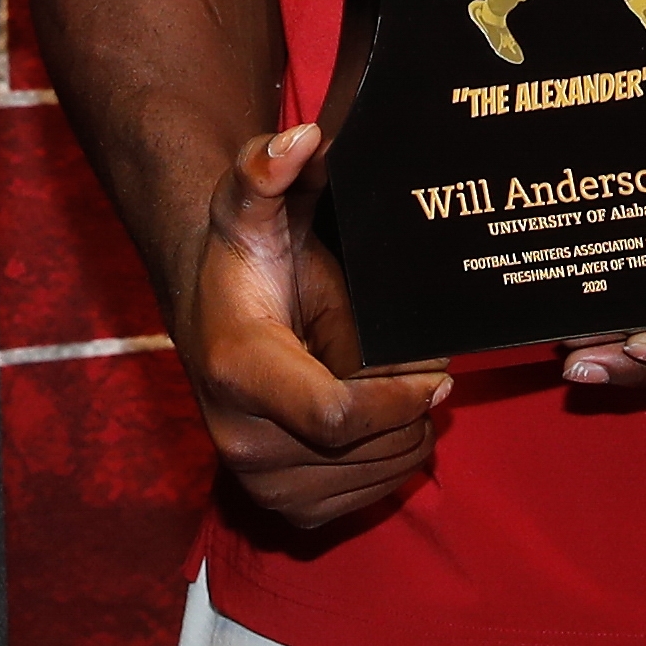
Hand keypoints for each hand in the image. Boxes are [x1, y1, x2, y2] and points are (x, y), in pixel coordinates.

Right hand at [181, 122, 447, 526]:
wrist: (207, 310)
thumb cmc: (244, 255)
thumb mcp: (251, 203)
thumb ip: (268, 168)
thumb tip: (303, 137)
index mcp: (240, 370)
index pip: (341, 414)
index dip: (400, 397)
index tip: (437, 370)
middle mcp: (240, 439)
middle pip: (369, 448)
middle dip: (411, 409)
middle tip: (421, 367)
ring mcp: (258, 482)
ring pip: (376, 479)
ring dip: (405, 434)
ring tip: (396, 386)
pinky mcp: (280, 507)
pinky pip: (364, 502)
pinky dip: (388, 463)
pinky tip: (381, 419)